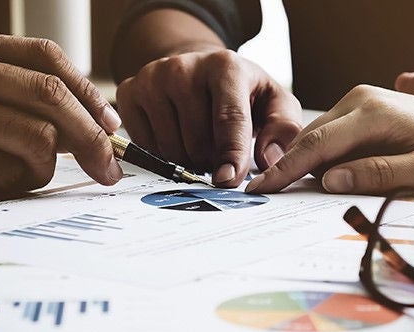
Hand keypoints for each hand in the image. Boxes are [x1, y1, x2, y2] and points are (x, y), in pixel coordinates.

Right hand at [116, 49, 301, 187]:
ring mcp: (152, 77)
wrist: (200, 69)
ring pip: (171, 149)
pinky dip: (164, 154)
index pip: (229, 119)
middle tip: (220, 152)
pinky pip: (146, 146)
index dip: (231, 155)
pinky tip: (177, 137)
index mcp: (226, 66)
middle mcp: (184, 66)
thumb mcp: (274, 103)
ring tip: (201, 142)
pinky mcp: (129, 91)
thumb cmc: (242, 93)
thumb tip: (269, 160)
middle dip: (213, 161)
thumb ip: (284, 129)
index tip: (229, 182)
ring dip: (189, 160)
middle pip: (198, 142)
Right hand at [245, 85, 413, 194]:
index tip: (261, 188)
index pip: (318, 144)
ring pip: (315, 136)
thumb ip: (380, 174)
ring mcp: (359, 102)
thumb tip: (331, 180)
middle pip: (309, 138)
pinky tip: (309, 177)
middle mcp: (360, 100)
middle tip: (257, 195)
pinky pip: (329, 136)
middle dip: (284, 167)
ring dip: (299, 163)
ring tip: (276, 189)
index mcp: (374, 113)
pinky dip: (315, 156)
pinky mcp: (361, 111)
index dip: (287, 170)